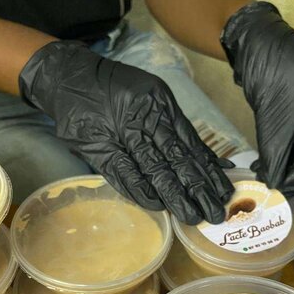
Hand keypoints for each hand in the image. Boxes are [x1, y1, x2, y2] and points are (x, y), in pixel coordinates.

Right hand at [19, 41, 233, 223]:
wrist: (68, 78)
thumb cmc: (116, 89)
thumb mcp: (152, 97)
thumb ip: (180, 129)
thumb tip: (214, 162)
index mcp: (160, 104)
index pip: (191, 144)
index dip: (209, 170)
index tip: (225, 191)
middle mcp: (144, 117)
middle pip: (177, 159)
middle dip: (198, 189)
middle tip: (215, 212)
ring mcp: (120, 134)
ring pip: (154, 169)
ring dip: (175, 195)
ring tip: (193, 215)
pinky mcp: (99, 148)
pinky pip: (124, 175)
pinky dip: (141, 192)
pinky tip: (158, 206)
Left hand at [221, 2, 293, 194]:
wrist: (251, 39)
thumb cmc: (269, 69)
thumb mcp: (273, 116)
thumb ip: (274, 152)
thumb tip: (272, 182)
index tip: (287, 185)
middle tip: (279, 186)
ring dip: (290, 162)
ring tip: (269, 177)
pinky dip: (285, 151)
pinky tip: (269, 163)